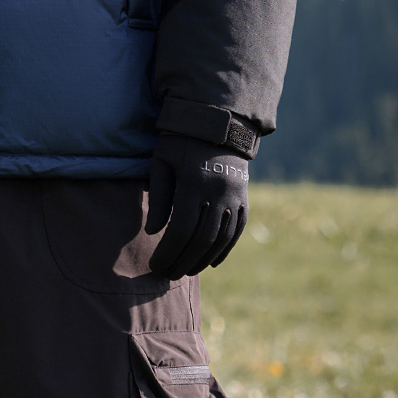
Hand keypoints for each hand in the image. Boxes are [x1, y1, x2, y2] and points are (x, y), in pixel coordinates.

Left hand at [145, 133, 248, 278]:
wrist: (216, 121)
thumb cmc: (180, 141)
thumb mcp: (163, 162)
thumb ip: (160, 198)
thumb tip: (153, 233)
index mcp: (193, 182)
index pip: (180, 230)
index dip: (167, 251)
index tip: (154, 264)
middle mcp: (217, 192)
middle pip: (201, 239)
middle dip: (183, 261)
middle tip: (168, 275)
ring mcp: (234, 196)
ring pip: (220, 239)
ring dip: (203, 259)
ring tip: (185, 271)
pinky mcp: (244, 198)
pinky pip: (237, 231)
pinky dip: (224, 249)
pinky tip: (211, 262)